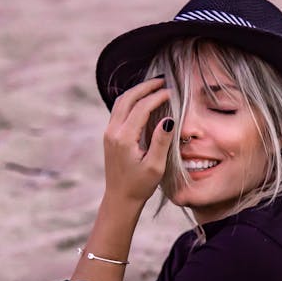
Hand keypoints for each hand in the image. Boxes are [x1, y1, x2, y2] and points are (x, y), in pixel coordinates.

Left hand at [103, 76, 174, 203]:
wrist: (119, 198)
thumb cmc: (140, 185)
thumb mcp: (155, 166)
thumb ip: (161, 141)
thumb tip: (169, 118)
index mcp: (124, 138)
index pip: (141, 107)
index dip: (157, 96)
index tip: (172, 91)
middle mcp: (113, 132)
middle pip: (127, 98)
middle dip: (145, 87)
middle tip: (163, 81)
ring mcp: (109, 132)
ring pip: (121, 102)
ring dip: (137, 91)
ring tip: (154, 87)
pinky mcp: (109, 135)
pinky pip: (119, 110)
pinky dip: (132, 100)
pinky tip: (144, 101)